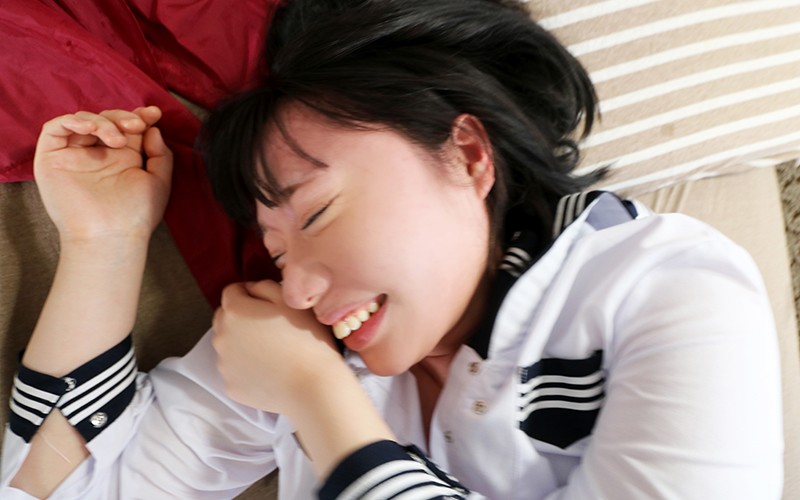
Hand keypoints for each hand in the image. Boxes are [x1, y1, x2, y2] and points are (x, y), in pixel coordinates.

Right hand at [33, 107, 171, 243]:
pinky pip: (55, 129)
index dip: (139, 116)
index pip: (126, 128)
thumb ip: (160, 154)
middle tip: (137, 125)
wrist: (112, 235)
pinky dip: (72, 121)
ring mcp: (74, 156)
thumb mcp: (159, 181)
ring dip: (102, 121)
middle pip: (105, 120)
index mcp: (122, 158)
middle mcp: (98, 155)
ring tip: (117, 139)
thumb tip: (153, 129)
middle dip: (123, 117)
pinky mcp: (52, 159)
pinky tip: (91, 129)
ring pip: (82, 121)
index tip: (154, 114)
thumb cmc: (137, 215)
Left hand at [212, 280, 344, 413]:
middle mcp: (221, 336)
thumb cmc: (306, 340)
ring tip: (272, 351)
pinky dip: (247, 368)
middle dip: (242, 318)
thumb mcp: (290, 300)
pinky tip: (269, 370)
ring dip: (243, 343)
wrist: (313, 387)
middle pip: (225, 319)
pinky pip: (235, 370)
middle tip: (270, 327)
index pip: (231, 292)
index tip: (269, 305)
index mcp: (235, 312)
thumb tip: (251, 289)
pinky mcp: (230, 386)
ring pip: (228, 345)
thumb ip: (264, 286)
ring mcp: (223, 364)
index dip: (250, 294)